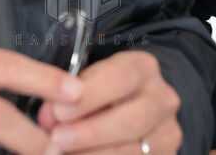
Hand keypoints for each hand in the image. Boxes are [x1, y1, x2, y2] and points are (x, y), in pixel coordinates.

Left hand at [36, 50, 181, 153]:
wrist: (125, 110)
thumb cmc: (99, 94)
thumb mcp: (87, 84)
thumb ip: (70, 97)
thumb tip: (48, 117)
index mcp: (143, 69)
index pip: (122, 78)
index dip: (90, 96)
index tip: (59, 112)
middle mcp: (162, 99)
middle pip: (132, 120)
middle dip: (91, 132)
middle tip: (57, 139)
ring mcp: (167, 132)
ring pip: (132, 151)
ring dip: (92, 154)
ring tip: (61, 153)